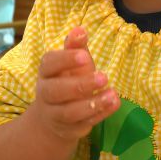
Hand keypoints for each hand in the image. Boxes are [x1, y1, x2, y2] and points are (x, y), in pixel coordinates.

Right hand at [30, 27, 118, 143]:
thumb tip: (80, 29)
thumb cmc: (66, 80)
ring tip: (113, 95)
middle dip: (80, 85)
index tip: (85, 56)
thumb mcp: (71, 63)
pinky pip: (83, 124)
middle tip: (104, 77)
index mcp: (46, 72)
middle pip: (56, 91)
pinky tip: (114, 104)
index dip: (65, 60)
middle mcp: (46, 94)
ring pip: (69, 112)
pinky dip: (100, 115)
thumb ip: (76, 47)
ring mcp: (55, 114)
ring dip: (92, 104)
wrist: (53, 117)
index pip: (49, 64)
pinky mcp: (68, 130)